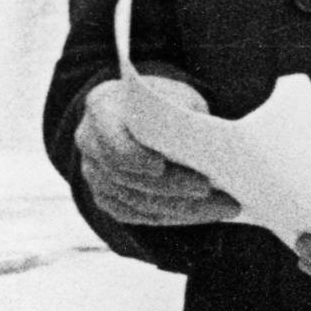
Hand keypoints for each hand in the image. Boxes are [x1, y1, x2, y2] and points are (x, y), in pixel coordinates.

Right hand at [74, 77, 242, 229]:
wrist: (137, 113)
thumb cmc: (160, 99)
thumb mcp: (173, 93)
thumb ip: (181, 113)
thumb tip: (209, 141)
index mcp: (101, 108)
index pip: (110, 138)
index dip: (133, 156)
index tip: (160, 166)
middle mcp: (90, 144)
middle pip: (128, 176)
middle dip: (171, 186)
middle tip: (208, 189)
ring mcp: (94, 175)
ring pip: (136, 201)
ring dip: (180, 209)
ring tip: (221, 207)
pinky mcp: (105, 197)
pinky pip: (136, 215)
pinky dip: (170, 217)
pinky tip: (202, 214)